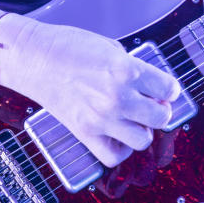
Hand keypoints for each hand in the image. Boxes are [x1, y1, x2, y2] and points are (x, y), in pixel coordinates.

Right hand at [0, 17, 180, 168]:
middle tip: (151, 103)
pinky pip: (114, 156)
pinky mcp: (85, 133)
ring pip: (143, 140)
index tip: (164, 89)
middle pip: (161, 117)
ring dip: (142, 129)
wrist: (34, 57)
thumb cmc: (68, 46)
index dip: (169, 89)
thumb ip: (132, 68)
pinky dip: (119, 149)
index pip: (169, 89)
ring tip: (132, 119)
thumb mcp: (110, 47)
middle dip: (159, 109)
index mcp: (127, 70)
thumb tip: (150, 86)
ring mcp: (101, 118)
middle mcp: (118, 96)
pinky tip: (116, 134)